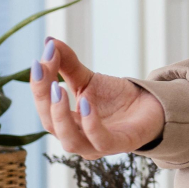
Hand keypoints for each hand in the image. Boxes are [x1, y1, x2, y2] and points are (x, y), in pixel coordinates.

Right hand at [31, 37, 164, 156]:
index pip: (44, 107)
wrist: (151, 104)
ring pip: (70, 141)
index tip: (38, 60)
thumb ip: (67, 63)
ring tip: (59, 89)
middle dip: (44, 98)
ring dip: (61, 115)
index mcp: (65, 123)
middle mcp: (77, 138)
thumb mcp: (87, 78)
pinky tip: (86, 102)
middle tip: (44, 69)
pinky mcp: (120, 144)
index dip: (38, 84)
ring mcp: (97, 145)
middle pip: (51, 125)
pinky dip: (91, 124)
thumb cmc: (115, 97)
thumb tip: (49, 42)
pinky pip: (100, 141)